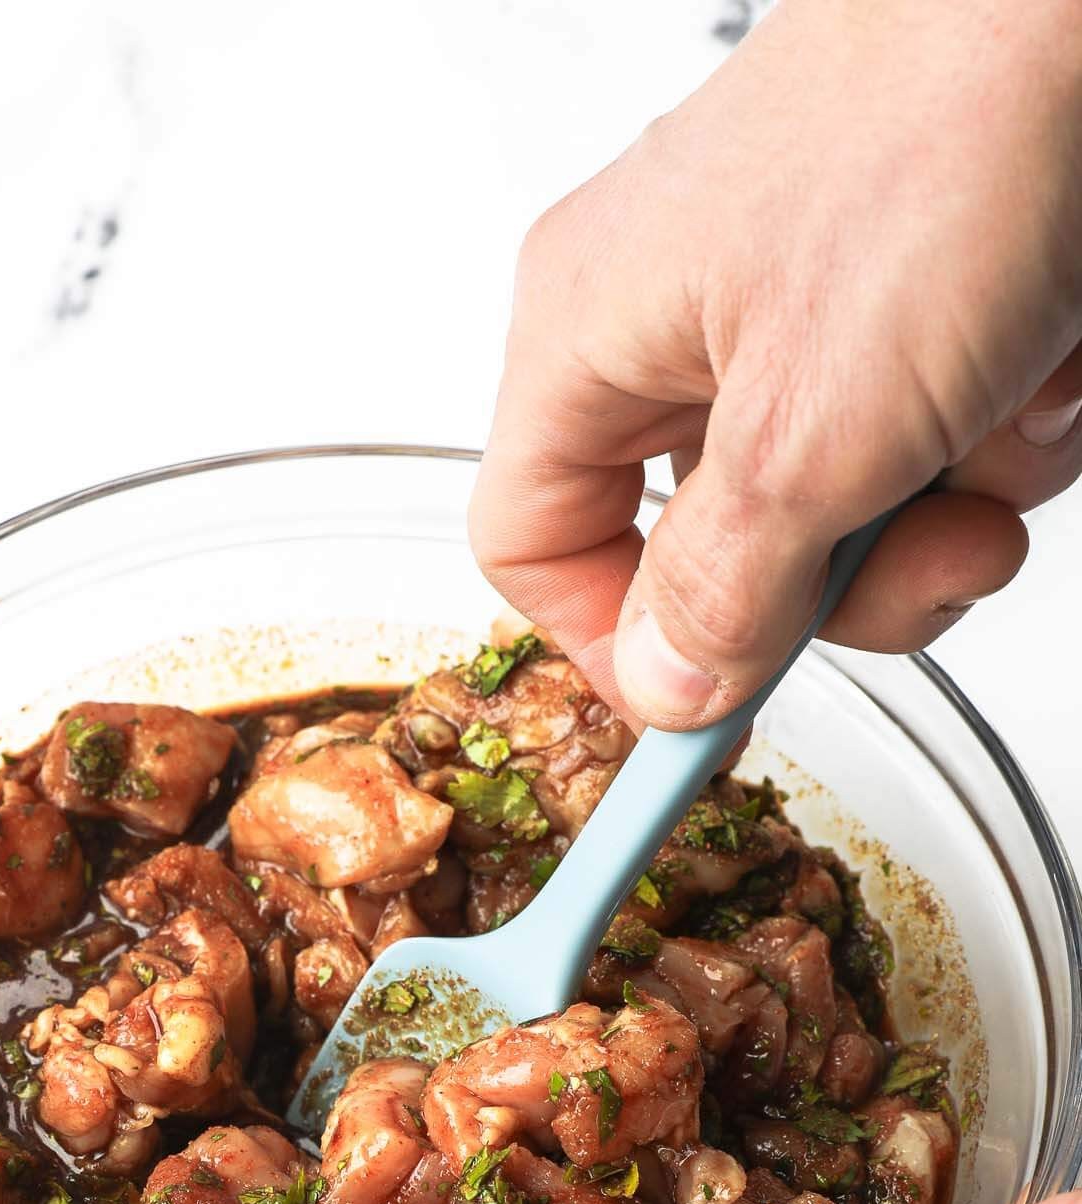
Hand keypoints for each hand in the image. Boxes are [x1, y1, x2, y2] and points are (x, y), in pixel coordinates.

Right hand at [470, 0, 1081, 728]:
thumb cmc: (944, 126)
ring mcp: (797, 313)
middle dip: (847, 580)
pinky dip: (1004, 432)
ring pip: (842, 516)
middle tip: (931, 547)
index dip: (616, 648)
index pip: (535, 547)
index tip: (712, 713)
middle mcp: (677, 325)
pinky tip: (1043, 357)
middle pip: (716, 556)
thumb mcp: (813, 423)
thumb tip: (669, 690)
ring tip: (1010, 411)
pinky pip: (930, 445)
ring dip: (949, 506)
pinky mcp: (905, 302)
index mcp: (589, 335)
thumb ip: (723, 588)